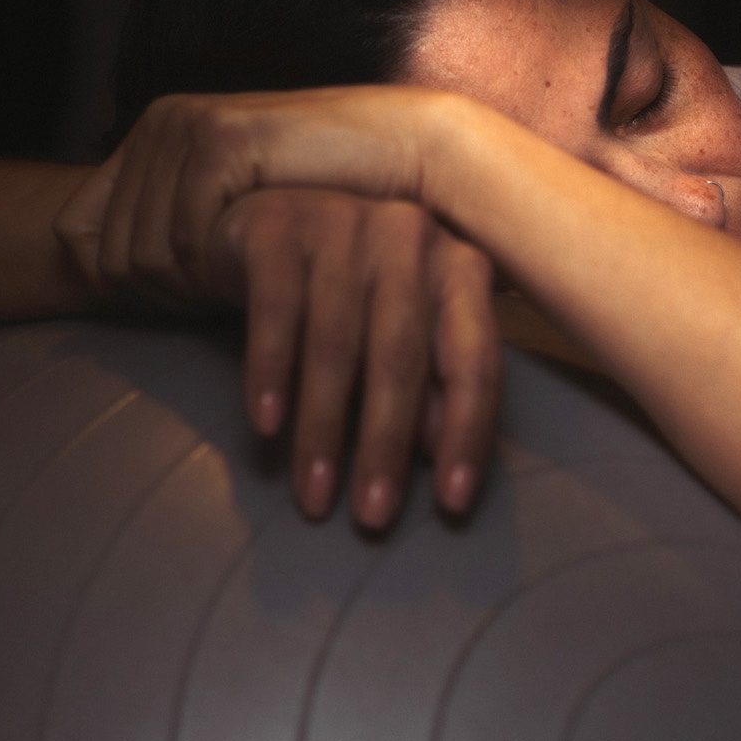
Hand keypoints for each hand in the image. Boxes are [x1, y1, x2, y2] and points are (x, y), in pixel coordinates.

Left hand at [54, 86, 458, 307]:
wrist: (406, 158)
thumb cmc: (330, 201)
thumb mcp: (232, 223)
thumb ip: (163, 235)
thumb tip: (76, 268)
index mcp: (154, 136)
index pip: (75, 232)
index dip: (121, 283)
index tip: (188, 299)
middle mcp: (160, 122)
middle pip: (106, 253)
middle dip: (161, 296)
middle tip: (224, 303)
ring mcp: (186, 127)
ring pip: (140, 253)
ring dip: (192, 291)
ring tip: (244, 288)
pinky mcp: (220, 141)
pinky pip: (182, 241)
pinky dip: (215, 271)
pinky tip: (257, 270)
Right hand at [58, 172, 501, 527]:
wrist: (265, 221)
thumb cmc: (351, 292)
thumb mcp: (400, 332)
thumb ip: (430, 385)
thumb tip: (441, 453)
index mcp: (461, 268)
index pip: (475, 361)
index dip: (468, 434)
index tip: (452, 503)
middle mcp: (412, 236)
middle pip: (402, 358)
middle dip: (386, 447)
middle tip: (372, 519)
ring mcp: (345, 222)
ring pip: (337, 344)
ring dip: (324, 429)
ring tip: (315, 496)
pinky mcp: (278, 223)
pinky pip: (276, 313)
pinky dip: (270, 375)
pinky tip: (266, 427)